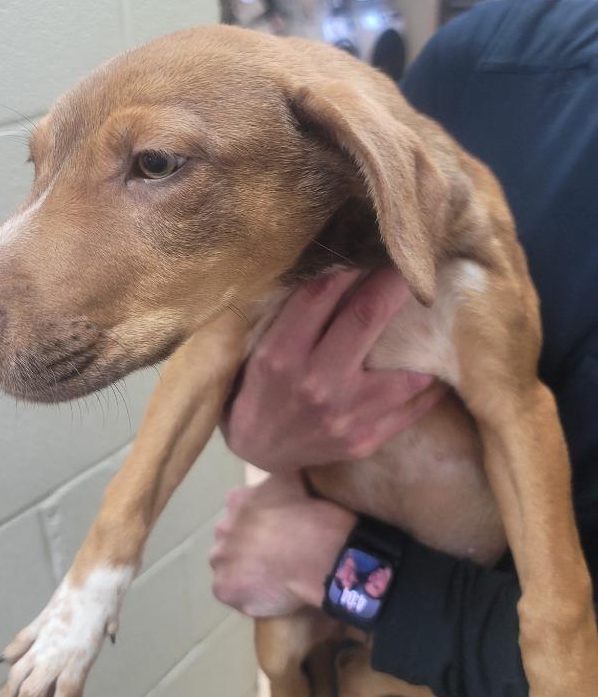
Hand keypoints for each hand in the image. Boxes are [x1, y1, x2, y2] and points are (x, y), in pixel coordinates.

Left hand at [209, 472, 356, 616]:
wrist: (321, 552)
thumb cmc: (313, 514)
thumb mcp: (295, 478)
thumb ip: (279, 472)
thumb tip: (281, 459)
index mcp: (236, 500)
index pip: (239, 512)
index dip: (258, 523)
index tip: (276, 531)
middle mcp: (221, 528)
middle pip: (231, 540)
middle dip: (248, 547)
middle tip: (276, 556)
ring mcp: (221, 561)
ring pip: (228, 568)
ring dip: (245, 572)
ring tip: (274, 578)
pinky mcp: (225, 590)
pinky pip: (235, 595)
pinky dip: (249, 596)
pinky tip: (270, 594)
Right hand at [223, 267, 445, 471]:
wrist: (259, 449)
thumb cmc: (261, 387)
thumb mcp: (262, 348)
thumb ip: (293, 315)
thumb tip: (336, 265)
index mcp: (282, 354)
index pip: (320, 294)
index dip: (349, 263)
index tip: (372, 246)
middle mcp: (315, 382)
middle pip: (366, 316)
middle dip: (394, 282)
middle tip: (414, 262)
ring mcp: (345, 414)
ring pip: (404, 371)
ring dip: (423, 343)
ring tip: (436, 320)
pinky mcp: (365, 439)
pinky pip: (412, 409)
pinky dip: (430, 387)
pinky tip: (437, 367)